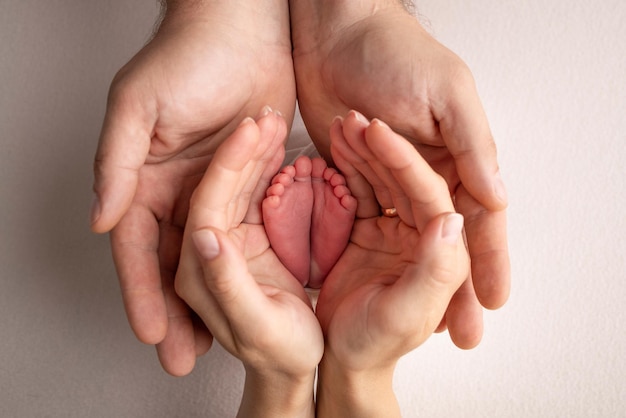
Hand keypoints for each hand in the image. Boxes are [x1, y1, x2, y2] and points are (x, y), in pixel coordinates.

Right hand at [90, 2, 295, 374]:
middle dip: (176, 311)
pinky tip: (259, 294)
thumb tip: (100, 218)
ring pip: (211, 256)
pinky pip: (248, 230)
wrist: (245, 29)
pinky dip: (249, 264)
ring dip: (212, 299)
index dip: (142, 293)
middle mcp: (177, 191)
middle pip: (174, 264)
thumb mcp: (140, 107)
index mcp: (144, 179)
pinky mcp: (252, 183)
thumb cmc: (188, 57)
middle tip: (182, 358)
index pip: (139, 249)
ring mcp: (215, 190)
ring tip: (219, 342)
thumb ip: (118, 164)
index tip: (151, 334)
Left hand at [175, 112, 320, 416]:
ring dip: (253, 152)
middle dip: (240, 151)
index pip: (203, 209)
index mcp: (194, 274)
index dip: (226, 167)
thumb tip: (205, 240)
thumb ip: (225, 284)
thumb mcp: (258, 325)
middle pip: (216, 188)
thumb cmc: (282, 353)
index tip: (248, 131)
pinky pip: (254, 193)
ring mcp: (226, 239)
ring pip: (234, 185)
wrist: (305, 360)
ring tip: (275, 117)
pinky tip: (280, 142)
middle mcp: (203, 251)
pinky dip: (267, 167)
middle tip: (265, 114)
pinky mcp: (249, 234)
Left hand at [291, 0, 508, 347]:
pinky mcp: (355, 175)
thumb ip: (474, 148)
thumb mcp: (446, 96)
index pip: (480, 220)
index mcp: (460, 156)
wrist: (334, 33)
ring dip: (416, 275)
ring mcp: (391, 178)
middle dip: (455, 287)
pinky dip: (373, 248)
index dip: (488, 264)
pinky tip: (374, 278)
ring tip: (420, 320)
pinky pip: (367, 217)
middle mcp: (430, 173)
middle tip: (460, 334)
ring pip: (408, 237)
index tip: (491, 307)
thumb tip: (499, 199)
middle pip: (446, 240)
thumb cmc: (394, 54)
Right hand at [315, 113, 469, 416]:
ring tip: (342, 122)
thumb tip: (455, 221)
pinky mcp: (368, 229)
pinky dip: (349, 167)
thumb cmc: (372, 344)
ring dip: (365, 151)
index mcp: (443, 252)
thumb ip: (436, 271)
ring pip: (384, 179)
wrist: (335, 356)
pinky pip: (361, 190)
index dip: (405, 160)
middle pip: (406, 179)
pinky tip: (335, 144)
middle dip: (382, 148)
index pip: (430, 194)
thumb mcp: (404, 314)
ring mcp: (394, 229)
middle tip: (355, 117)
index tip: (379, 130)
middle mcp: (423, 235)